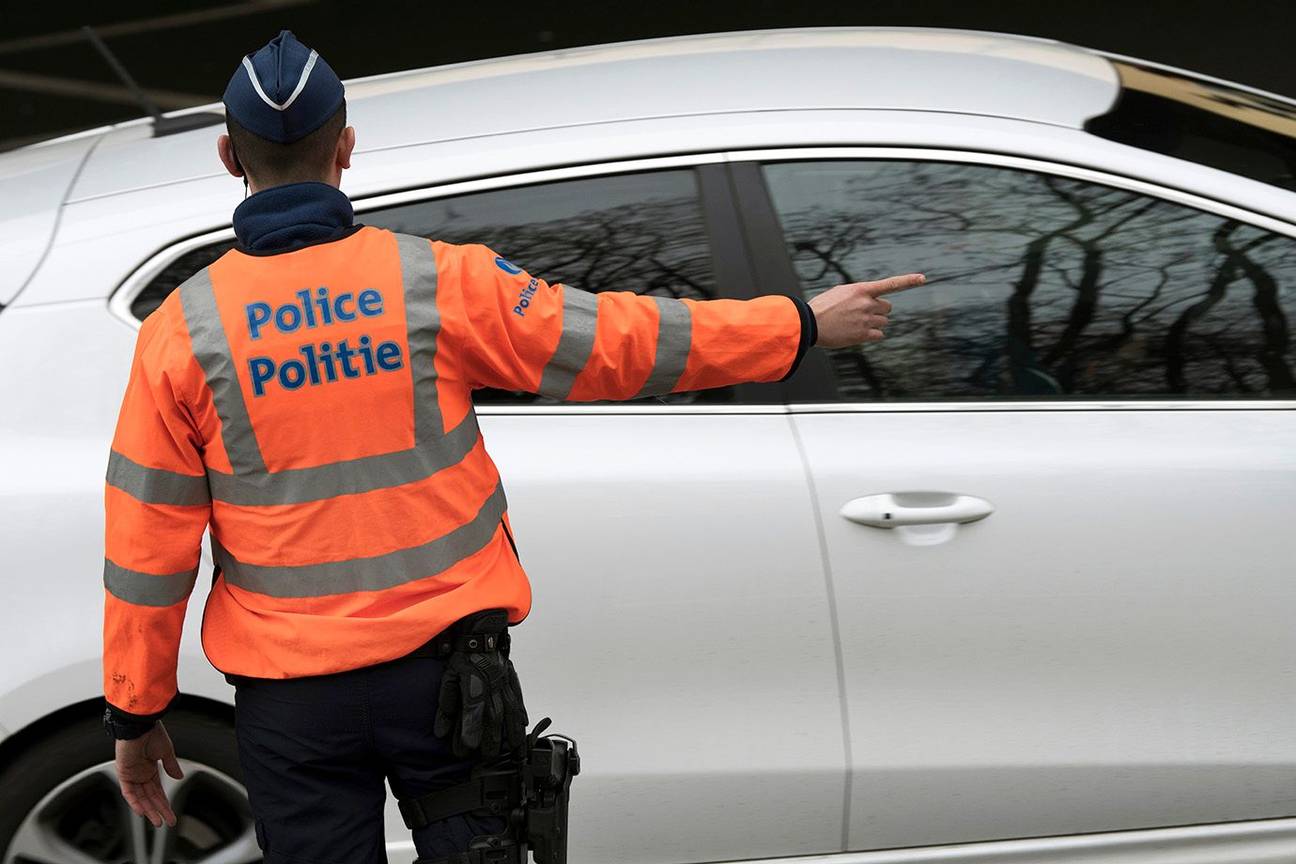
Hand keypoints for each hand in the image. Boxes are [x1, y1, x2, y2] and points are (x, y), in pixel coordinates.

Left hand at [114, 721, 182, 827]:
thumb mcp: (166, 751)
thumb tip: (179, 777)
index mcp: (151, 768)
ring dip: (148, 810)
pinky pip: (128, 792)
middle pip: (150, 797)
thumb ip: (171, 766)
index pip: (158, 790)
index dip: (165, 803)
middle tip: (166, 822)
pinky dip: (134, 802)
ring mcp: (132, 775)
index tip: (172, 814)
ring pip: (140, 798)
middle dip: (159, 810)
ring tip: (157, 822)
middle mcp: (140, 773)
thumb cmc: (152, 733)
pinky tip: (142, 811)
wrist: (140, 725)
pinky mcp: (123, 774)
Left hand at [434, 616, 528, 758]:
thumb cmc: (463, 655)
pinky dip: (521, 712)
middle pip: (494, 715)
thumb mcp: (448, 677)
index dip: (470, 729)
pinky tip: (524, 724)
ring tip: (515, 748)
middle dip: (492, 738)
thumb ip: (446, 704)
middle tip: (489, 757)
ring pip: (510, 709)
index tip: (469, 747)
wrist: (481, 631)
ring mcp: (504, 681)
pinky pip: (518, 697)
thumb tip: (441, 731)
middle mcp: (491, 684)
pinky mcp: (510, 678)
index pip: (472, 710)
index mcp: (473, 682)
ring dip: (512, 731)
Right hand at [808, 274, 925, 347]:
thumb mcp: (839, 293)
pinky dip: (872, 335)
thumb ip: (857, 295)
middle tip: (863, 314)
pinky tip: (858, 334)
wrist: (809, 324)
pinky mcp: (864, 335)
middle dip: (879, 311)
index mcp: (861, 289)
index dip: (908, 281)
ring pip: (883, 322)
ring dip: (874, 323)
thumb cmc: (821, 308)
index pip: (890, 284)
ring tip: (855, 324)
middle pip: (887, 308)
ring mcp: (866, 320)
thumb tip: (868, 301)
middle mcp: (867, 303)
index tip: (923, 278)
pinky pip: (879, 335)